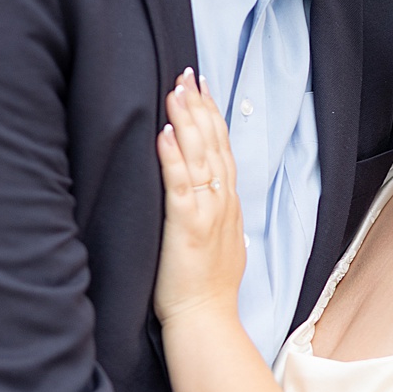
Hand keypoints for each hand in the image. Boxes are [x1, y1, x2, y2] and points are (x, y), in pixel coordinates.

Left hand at [153, 70, 245, 326]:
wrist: (206, 316)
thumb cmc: (207, 285)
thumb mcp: (221, 241)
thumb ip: (217, 213)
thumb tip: (212, 194)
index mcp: (228, 203)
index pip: (223, 149)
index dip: (213, 117)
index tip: (202, 89)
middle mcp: (222, 201)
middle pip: (214, 144)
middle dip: (200, 107)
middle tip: (188, 75)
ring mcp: (207, 211)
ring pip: (200, 156)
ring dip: (187, 121)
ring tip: (176, 91)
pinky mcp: (186, 225)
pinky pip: (180, 183)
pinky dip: (172, 156)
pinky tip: (164, 133)